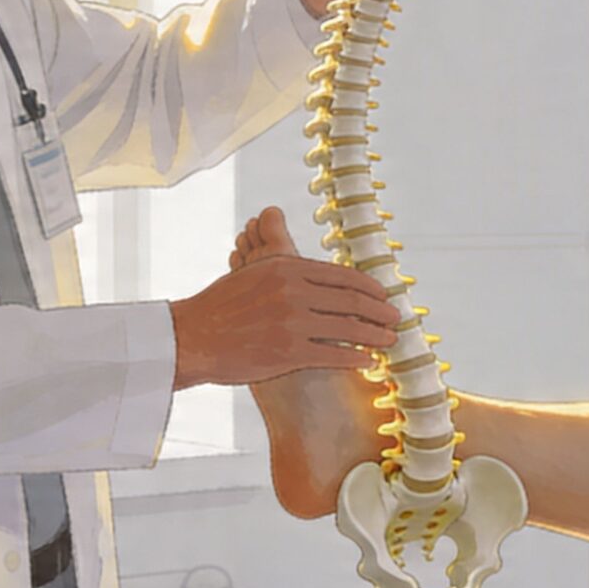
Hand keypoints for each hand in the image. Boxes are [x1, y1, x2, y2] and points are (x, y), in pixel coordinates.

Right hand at [171, 206, 400, 388]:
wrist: (192, 337)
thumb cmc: (221, 306)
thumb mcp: (250, 269)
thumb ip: (277, 256)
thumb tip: (282, 225)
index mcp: (286, 268)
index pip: (341, 274)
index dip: (369, 286)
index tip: (383, 294)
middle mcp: (293, 291)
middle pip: (351, 300)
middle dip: (379, 311)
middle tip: (396, 318)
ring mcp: (292, 322)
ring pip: (348, 328)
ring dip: (375, 335)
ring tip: (390, 340)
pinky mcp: (288, 352)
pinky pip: (333, 355)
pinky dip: (356, 358)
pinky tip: (368, 362)